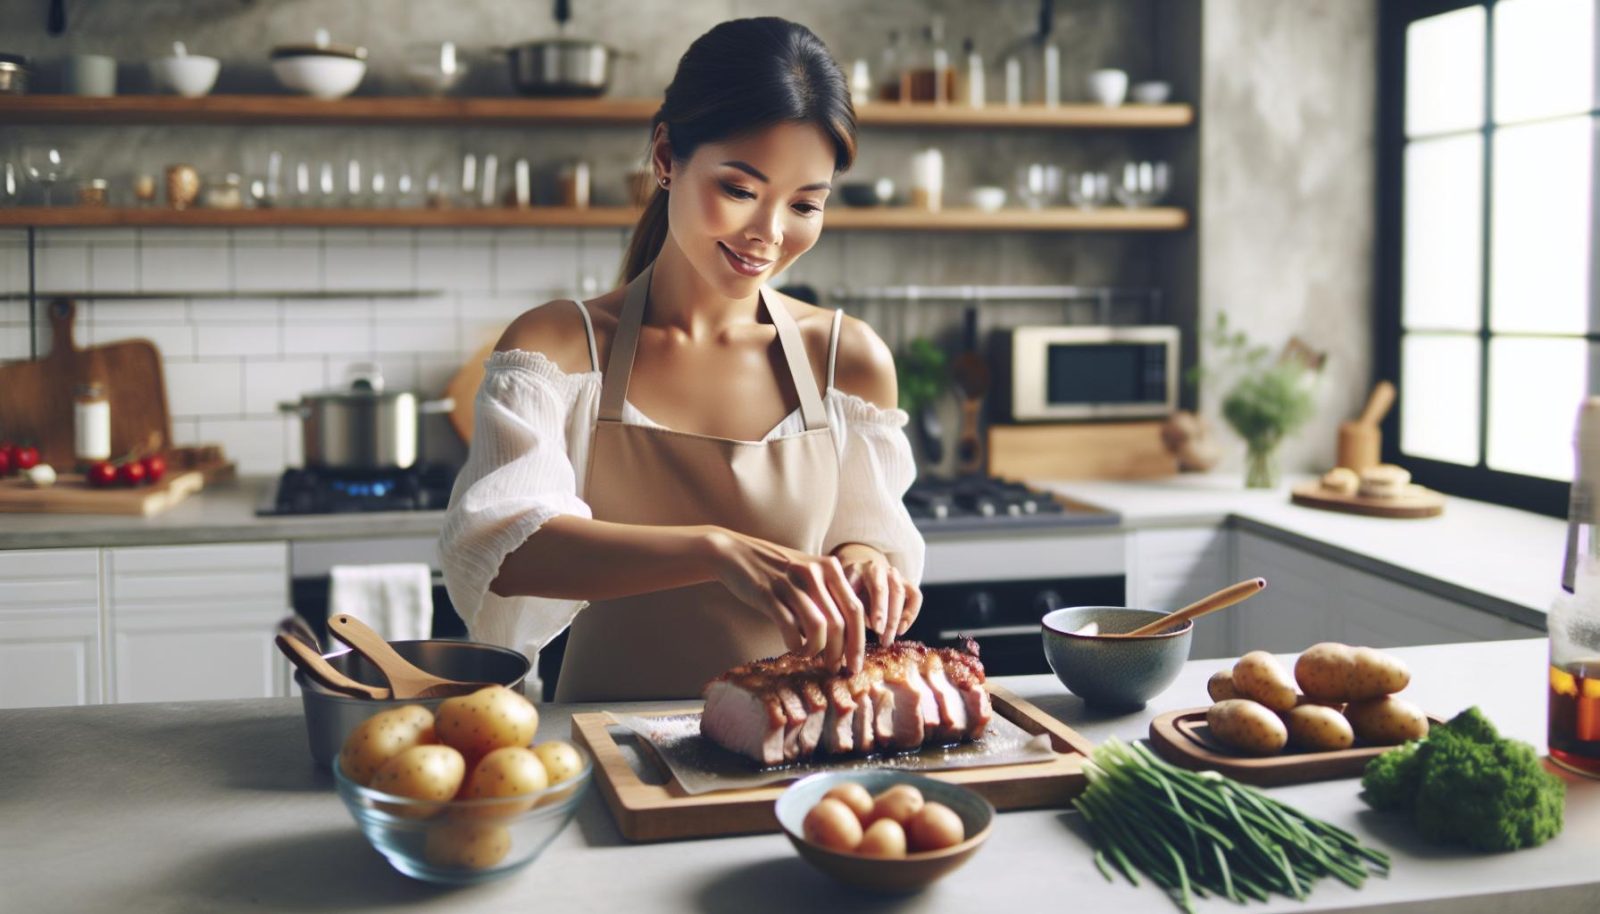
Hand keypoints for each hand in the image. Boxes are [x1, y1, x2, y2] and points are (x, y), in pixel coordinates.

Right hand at [707, 529, 866, 672]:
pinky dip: (796, 645)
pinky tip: (793, 647)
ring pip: (818, 628)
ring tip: (810, 656)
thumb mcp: (808, 574)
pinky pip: (790, 628)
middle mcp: (814, 572)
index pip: (855, 609)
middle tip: (835, 669)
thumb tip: (844, 639)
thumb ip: (827, 598)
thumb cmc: (776, 570)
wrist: (736, 553)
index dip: (859, 641)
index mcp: (829, 567)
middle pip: (841, 622)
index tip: (856, 663)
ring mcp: (791, 583)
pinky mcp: (768, 594)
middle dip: (842, 653)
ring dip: (817, 651)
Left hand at [834, 544, 921, 645]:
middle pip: (881, 590)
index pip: (858, 586)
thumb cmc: (848, 589)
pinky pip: (915, 595)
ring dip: (895, 618)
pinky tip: (901, 629)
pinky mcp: (906, 581)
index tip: (872, 627)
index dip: (869, 607)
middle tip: (882, 636)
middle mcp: (875, 569)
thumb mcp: (842, 594)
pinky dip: (911, 613)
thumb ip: (849, 608)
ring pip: (898, 592)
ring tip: (888, 638)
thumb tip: (862, 627)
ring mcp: (892, 573)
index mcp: (855, 570)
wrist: (861, 569)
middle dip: (883, 615)